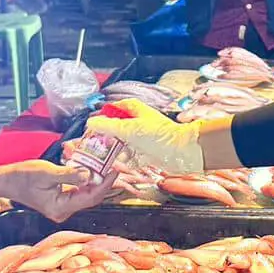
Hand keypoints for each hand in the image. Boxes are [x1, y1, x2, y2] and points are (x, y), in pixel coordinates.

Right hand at [4, 160, 116, 221]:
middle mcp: (64, 212)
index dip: (105, 184)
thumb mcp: (47, 173)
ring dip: (97, 182)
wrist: (7, 181)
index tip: (114, 171)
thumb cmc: (23, 176)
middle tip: (114, 166)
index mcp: (60, 208)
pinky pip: (79, 193)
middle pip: (91, 198)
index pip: (90, 197)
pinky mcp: (61, 202)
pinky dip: (87, 183)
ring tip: (107, 167)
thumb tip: (90, 175)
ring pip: (87, 195)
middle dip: (104, 183)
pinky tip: (93, 172)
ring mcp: (62, 208)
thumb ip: (70, 175)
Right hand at [85, 98, 205, 172]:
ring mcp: (144, 138)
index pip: (116, 108)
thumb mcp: (129, 129)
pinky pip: (132, 156)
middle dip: (107, 135)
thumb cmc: (159, 136)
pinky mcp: (148, 152)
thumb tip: (91, 122)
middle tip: (95, 143)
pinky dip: (125, 160)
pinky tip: (117, 165)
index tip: (93, 124)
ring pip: (124, 142)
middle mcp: (139, 122)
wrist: (182, 152)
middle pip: (118, 126)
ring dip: (115, 150)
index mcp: (136, 110)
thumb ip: (108, 126)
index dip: (104, 114)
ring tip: (103, 156)